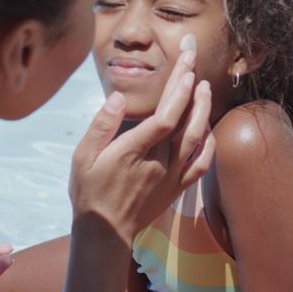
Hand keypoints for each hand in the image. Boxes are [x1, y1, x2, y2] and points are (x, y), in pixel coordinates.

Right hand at [68, 33, 215, 241]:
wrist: (105, 231)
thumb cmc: (90, 191)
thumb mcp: (83, 157)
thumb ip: (101, 126)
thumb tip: (118, 98)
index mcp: (133, 151)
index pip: (163, 116)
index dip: (178, 91)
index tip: (185, 68)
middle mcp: (157, 162)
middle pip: (183, 120)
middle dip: (192, 86)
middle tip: (195, 60)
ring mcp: (171, 176)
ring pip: (196, 139)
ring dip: (203, 110)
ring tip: (204, 86)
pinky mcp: (177, 188)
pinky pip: (200, 164)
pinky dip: (209, 144)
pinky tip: (209, 127)